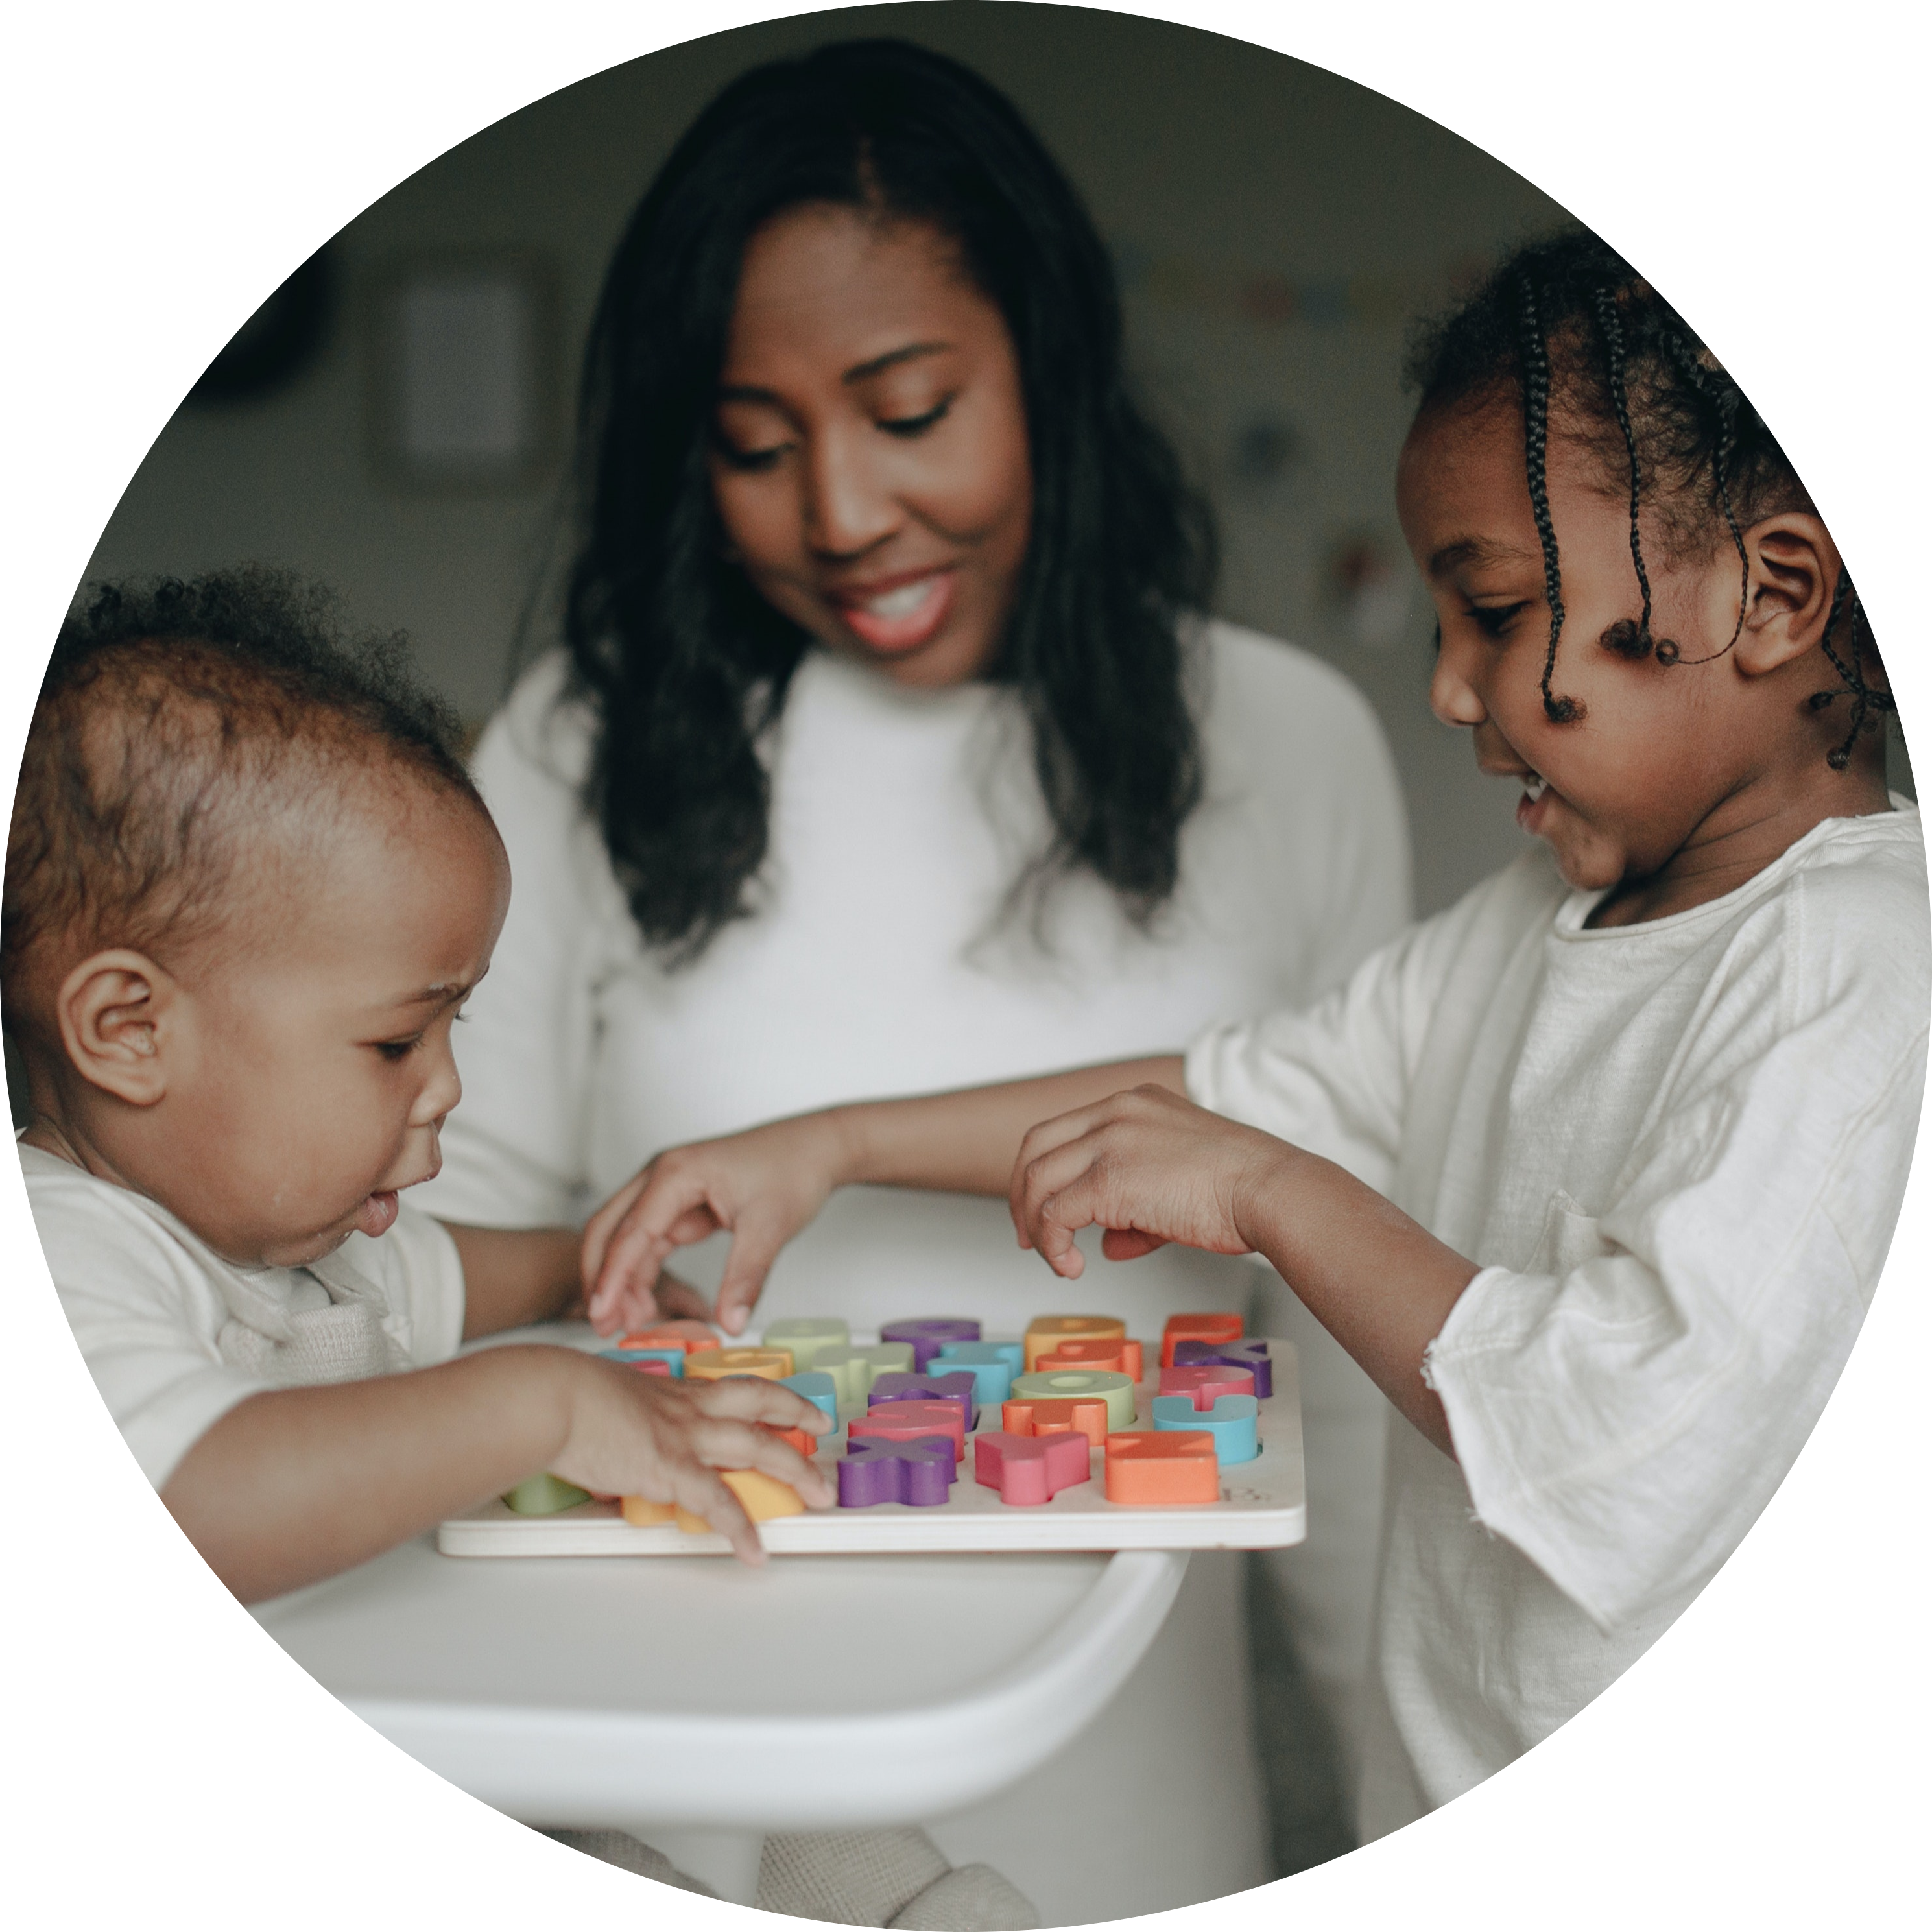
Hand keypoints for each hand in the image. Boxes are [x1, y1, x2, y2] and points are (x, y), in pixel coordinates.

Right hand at [550, 1355, 835, 1564]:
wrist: (549, 1397)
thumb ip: (624, 1420)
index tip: (793, 1404)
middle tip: (823, 1439)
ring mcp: (684, 1436)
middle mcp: (688, 1409)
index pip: (735, 1389)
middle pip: (761, 1409)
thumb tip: (618, 1442)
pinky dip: (740, 1528)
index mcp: (673, 1392)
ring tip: (819, 1493)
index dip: (771, 1395)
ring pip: (758, 1446)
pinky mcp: (670, 1468)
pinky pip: (717, 1502)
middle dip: (799, 1422)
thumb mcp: (606, 1394)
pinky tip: (755, 1549)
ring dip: (795, 1470)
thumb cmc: (561, 1393)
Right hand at [580, 1114, 850, 1336]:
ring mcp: (669, 1190)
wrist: (816, 1147)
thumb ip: (746, 1278)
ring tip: (629, 1325)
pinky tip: (647, 1304)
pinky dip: (643, 1272)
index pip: (630, 1232)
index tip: (600, 1315)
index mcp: (676, 1173)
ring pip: (627, 1239)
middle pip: (610, 1230)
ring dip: (622, 1280)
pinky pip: (649, 1242)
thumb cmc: (793, 1169)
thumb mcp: (770, 1227)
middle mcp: (662, 1176)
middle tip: (603, 1325)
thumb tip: (731, 1323)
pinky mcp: (681, 1204)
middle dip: (602, 1278)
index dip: (612, 1278)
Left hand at [1008, 1084, 1291, 1277]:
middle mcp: (1115, 1111)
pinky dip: (1054, 1245)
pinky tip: (1073, 1266)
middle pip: (1036, 1146)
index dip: (1043, 1172)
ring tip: (1056, 1259)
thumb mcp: (1178, 1181)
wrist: (1270, 1191)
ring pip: (1039, 1180)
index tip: (1041, 1210)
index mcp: (1134, 1102)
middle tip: (1029, 1237)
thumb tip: (1108, 1244)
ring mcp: (1110, 1141)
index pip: (1064, 1130)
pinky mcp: (1109, 1178)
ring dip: (1036, 1225)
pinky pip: (1056, 1214)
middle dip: (1023, 1195)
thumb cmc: (1241, 1190)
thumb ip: (1135, 1208)